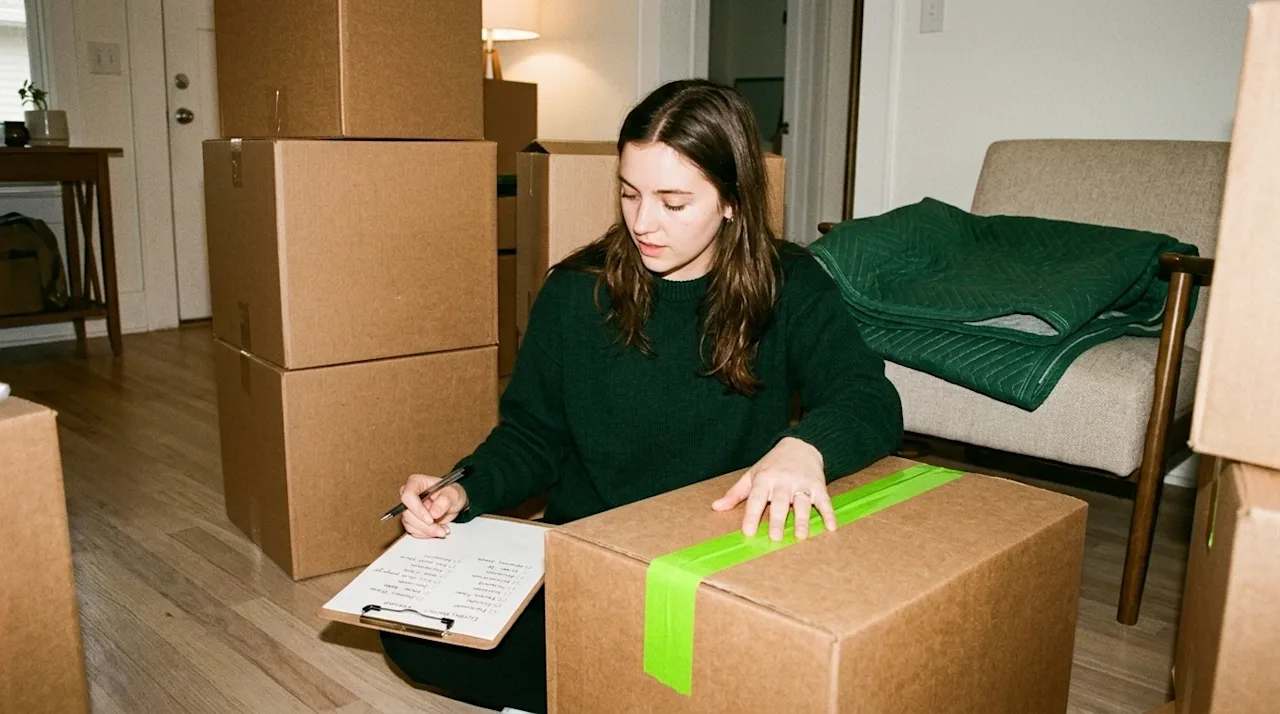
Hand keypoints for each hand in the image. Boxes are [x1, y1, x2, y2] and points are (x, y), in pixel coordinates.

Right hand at [399, 473, 469, 538]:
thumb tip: (433, 512)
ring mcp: (409, 509)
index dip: (417, 509)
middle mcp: (409, 496)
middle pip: (407, 514)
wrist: (453, 503)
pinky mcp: (411, 520)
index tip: (430, 519)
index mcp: (416, 483)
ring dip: (427, 531)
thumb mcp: (453, 494)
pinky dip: (426, 534)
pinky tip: (438, 529)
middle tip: (441, 529)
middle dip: (425, 525)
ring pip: (410, 525)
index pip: (408, 496)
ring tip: (442, 529)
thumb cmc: (451, 494)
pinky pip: (414, 531)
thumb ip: (444, 501)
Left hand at [711, 437, 834, 541]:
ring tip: (801, 536)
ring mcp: (802, 483)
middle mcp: (783, 481)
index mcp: (764, 478)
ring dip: (802, 520)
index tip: (748, 532)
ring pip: (802, 503)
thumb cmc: (772, 465)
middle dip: (778, 520)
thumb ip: (735, 493)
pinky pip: (824, 501)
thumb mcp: (752, 475)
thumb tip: (715, 507)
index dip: (752, 515)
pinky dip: (828, 514)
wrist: (801, 446)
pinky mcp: (818, 485)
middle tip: (776, 537)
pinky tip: (830, 527)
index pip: (756, 498)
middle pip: (780, 503)